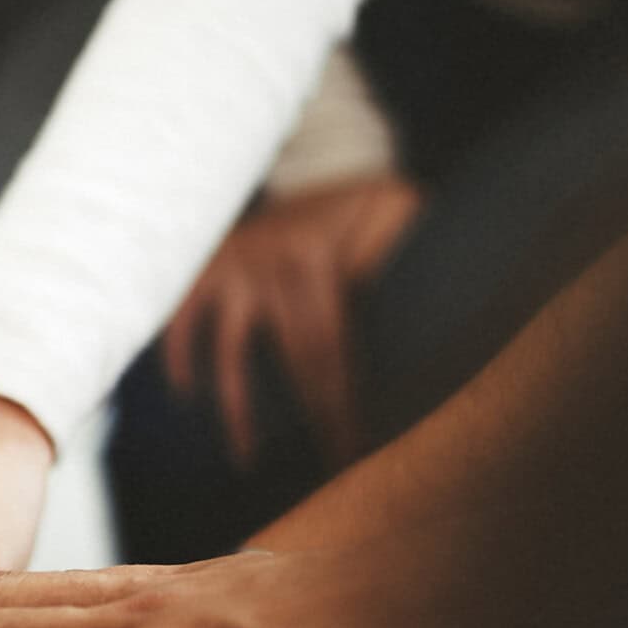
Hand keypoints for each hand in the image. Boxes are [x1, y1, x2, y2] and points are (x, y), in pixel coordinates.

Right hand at [163, 174, 420, 470]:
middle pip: (294, 360)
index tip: (356, 449)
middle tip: (327, 470)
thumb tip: (447, 296)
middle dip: (314, 418)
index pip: (332, 350)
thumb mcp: (394, 207)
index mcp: (321, 262)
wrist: (313, 157)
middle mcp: (273, 266)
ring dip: (238, 408)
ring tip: (246, 459)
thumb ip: (406, 246)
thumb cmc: (363, 201)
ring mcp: (236, 268)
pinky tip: (187, 393)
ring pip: (231, 351)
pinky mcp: (209, 266)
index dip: (342, 403)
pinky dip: (180, 354)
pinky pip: (185, 319)